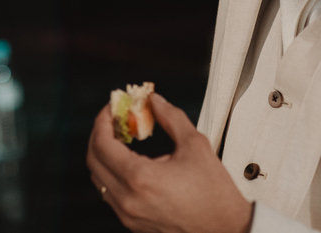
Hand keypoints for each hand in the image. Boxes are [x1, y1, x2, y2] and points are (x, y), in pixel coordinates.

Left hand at [86, 93, 252, 232]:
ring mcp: (128, 216)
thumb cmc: (214, 192)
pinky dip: (113, 174)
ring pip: (100, 180)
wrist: (227, 230)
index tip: (112, 107)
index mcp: (140, 178)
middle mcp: (127, 200)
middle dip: (100, 135)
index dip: (103, 120)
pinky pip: (111, 196)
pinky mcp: (134, 225)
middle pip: (94, 162)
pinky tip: (130, 161)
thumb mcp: (195, 145)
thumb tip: (154, 101)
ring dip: (104, 156)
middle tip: (115, 119)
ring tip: (123, 138)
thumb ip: (170, 117)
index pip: (102, 144)